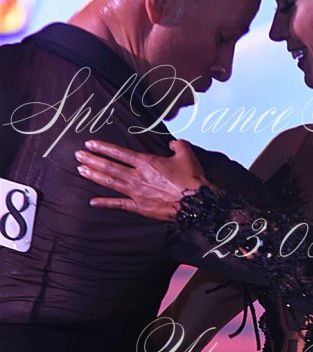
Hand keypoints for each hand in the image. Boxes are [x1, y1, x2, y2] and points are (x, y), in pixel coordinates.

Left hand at [75, 138, 211, 220]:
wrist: (196, 203)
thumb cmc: (191, 179)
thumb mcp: (186, 154)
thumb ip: (177, 145)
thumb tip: (172, 143)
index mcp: (147, 162)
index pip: (119, 153)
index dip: (103, 148)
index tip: (90, 143)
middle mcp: (137, 176)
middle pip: (109, 167)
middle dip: (92, 160)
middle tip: (78, 155)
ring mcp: (136, 193)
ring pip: (110, 183)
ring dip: (94, 176)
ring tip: (80, 170)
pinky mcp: (140, 207)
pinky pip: (119, 205)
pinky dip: (105, 203)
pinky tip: (93, 202)